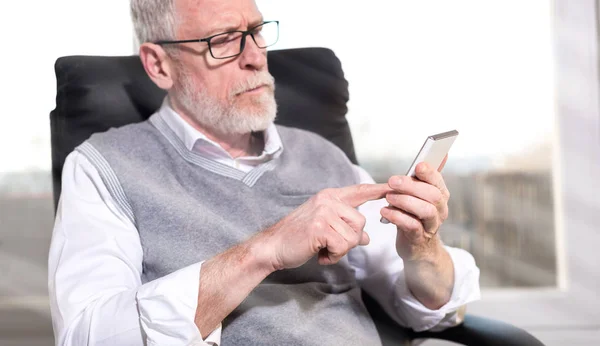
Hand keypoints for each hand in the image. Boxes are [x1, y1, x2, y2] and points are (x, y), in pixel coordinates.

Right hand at [260, 184, 391, 270]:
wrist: (273, 247)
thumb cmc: (297, 238)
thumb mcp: (325, 229)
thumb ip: (346, 229)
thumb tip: (367, 238)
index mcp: (329, 197)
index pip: (359, 191)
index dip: (377, 189)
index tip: (392, 186)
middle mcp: (328, 200)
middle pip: (361, 222)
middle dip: (349, 240)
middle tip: (329, 245)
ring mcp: (324, 212)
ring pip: (353, 236)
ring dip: (340, 250)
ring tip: (322, 249)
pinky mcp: (320, 227)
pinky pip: (343, 245)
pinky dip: (334, 256)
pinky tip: (319, 254)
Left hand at [380, 156, 449, 260]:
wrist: (417, 247)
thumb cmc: (415, 215)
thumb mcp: (420, 195)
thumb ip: (426, 177)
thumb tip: (443, 154)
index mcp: (440, 195)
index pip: (438, 181)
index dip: (429, 173)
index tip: (417, 166)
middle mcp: (440, 210)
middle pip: (432, 195)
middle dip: (412, 186)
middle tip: (392, 181)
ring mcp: (431, 225)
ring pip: (426, 210)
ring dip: (405, 201)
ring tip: (388, 197)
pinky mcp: (419, 238)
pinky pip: (412, 226)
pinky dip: (398, 217)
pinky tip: (385, 211)